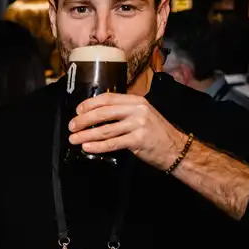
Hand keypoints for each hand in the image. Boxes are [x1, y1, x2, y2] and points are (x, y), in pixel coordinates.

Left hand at [68, 93, 187, 169]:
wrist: (177, 149)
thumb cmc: (156, 133)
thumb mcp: (142, 115)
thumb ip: (123, 112)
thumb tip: (95, 116)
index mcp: (136, 101)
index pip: (107, 99)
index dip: (89, 104)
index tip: (77, 111)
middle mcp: (137, 110)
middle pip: (103, 113)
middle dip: (83, 120)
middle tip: (72, 127)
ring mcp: (138, 124)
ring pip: (105, 129)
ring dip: (86, 135)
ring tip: (74, 139)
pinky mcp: (138, 140)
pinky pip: (112, 143)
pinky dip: (97, 146)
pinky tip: (87, 147)